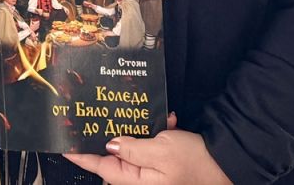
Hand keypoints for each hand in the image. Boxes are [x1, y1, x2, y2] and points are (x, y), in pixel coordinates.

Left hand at [64, 123, 230, 184]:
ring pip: (133, 148)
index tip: (64, 144)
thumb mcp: (161, 150)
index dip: (81, 154)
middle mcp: (141, 180)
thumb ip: (132, 148)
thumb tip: (110, 144)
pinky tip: (168, 123)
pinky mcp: (163, 167)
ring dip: (139, 131)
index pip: (100, 166)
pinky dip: (156, 133)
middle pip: (115, 156)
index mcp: (136, 181)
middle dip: (114, 134)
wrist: (229, 165)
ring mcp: (152, 174)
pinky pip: (150, 148)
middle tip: (107, 115)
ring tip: (156, 122)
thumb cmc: (198, 162)